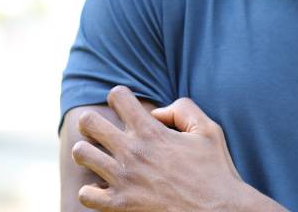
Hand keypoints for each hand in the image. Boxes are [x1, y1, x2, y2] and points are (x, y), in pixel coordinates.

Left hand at [71, 86, 248, 211]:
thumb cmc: (216, 172)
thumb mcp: (208, 130)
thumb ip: (183, 109)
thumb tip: (156, 112)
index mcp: (152, 131)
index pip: (117, 95)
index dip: (119, 97)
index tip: (125, 108)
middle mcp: (132, 152)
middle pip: (89, 122)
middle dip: (92, 122)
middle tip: (102, 131)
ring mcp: (123, 179)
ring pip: (82, 154)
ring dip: (88, 153)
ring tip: (98, 158)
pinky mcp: (121, 205)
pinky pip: (86, 194)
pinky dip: (90, 191)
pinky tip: (103, 188)